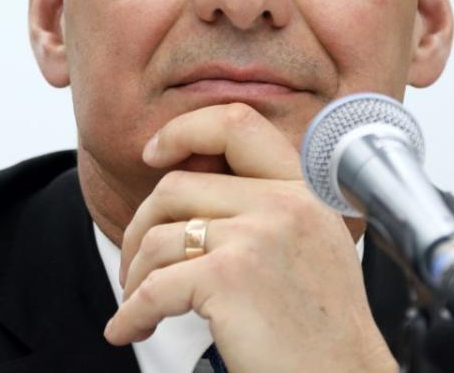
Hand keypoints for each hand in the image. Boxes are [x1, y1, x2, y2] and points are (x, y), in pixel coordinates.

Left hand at [103, 102, 397, 372]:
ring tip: (139, 305)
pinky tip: (130, 329)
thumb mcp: (312, 243)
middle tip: (138, 262)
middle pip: (177, 186)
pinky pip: (154, 287)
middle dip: (141, 226)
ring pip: (159, 236)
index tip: (155, 152)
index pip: (237, 124)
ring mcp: (257, 238)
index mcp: (303, 190)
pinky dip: (132, 313)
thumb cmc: (323, 327)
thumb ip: (268, 206)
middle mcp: (283, 204)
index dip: (184, 130)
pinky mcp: (229, 278)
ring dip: (135, 276)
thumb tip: (193, 193)